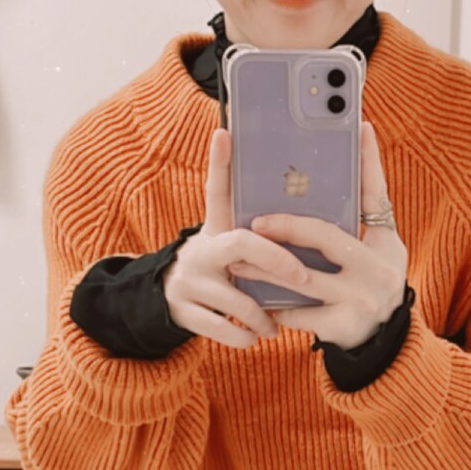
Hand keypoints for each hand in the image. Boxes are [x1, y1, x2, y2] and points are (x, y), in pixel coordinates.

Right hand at [163, 129, 311, 348]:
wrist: (167, 300)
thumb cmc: (217, 267)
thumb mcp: (226, 243)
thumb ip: (255, 230)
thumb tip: (292, 203)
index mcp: (215, 230)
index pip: (217, 189)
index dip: (219, 162)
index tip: (224, 133)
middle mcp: (200, 250)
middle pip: (243, 244)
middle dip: (278, 259)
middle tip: (304, 276)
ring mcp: (190, 282)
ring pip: (240, 299)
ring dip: (264, 315)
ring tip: (276, 323)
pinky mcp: (184, 312)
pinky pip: (225, 329)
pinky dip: (246, 335)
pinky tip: (256, 336)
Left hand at [259, 121, 408, 349]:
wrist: (385, 342)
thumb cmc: (373, 282)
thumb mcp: (381, 248)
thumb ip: (365, 209)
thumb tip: (359, 144)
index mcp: (386, 243)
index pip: (374, 194)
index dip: (367, 162)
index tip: (356, 128)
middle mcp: (378, 268)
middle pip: (326, 236)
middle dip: (287, 227)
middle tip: (255, 223)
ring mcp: (361, 297)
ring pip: (302, 277)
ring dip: (265, 269)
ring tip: (238, 262)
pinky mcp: (344, 325)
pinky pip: (300, 313)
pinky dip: (277, 307)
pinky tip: (258, 301)